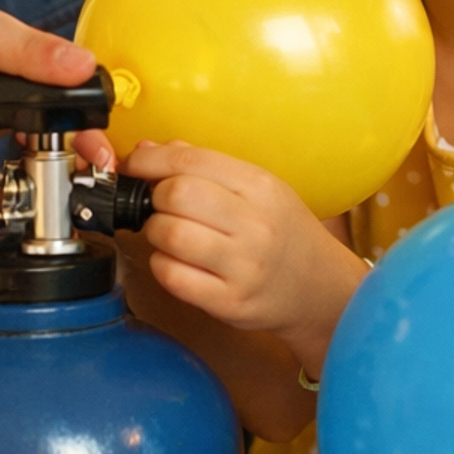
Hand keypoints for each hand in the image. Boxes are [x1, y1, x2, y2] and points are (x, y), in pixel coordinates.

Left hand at [120, 140, 365, 366]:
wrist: (320, 286)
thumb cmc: (282, 232)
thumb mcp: (257, 188)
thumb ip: (204, 166)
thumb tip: (146, 151)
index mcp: (260, 186)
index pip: (189, 161)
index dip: (149, 161)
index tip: (134, 166)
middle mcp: (255, 224)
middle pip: (175, 196)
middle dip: (154, 198)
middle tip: (160, 206)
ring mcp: (243, 266)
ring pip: (169, 235)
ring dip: (155, 232)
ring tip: (169, 234)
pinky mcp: (230, 302)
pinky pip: (172, 277)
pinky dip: (161, 265)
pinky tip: (176, 261)